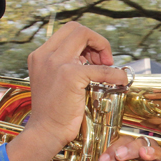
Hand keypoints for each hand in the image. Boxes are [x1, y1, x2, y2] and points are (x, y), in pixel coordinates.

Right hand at [6, 22, 128, 160]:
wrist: (45, 132)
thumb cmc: (53, 112)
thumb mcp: (53, 81)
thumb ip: (66, 65)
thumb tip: (91, 56)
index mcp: (40, 55)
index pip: (68, 31)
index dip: (86, 40)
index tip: (95, 58)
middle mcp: (45, 55)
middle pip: (77, 28)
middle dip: (96, 40)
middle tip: (104, 60)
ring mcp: (56, 63)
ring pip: (85, 37)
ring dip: (103, 49)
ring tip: (107, 68)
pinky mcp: (69, 76)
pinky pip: (101, 68)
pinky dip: (115, 73)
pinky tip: (120, 81)